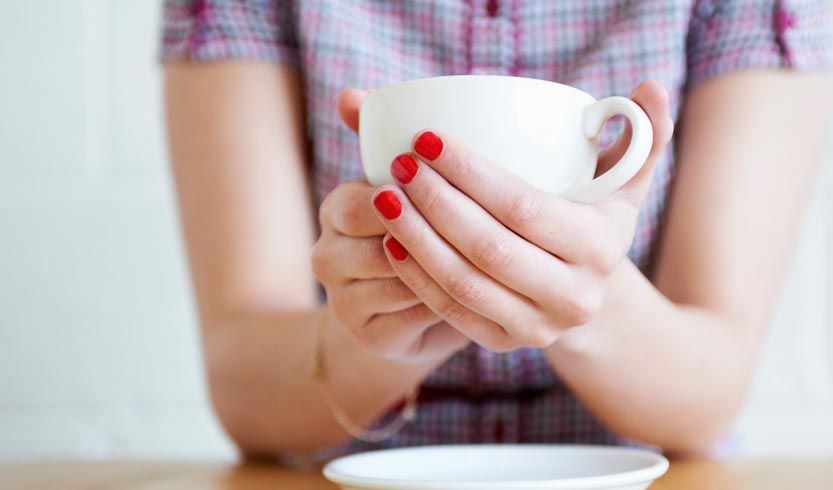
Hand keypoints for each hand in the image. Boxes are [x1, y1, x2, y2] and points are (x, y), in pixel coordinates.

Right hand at [310, 89, 468, 361]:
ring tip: (497, 261)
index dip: (410, 199)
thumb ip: (386, 133)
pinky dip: (445, 305)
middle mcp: (327, 256)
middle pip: (379, 246)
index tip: (457, 190)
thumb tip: (350, 95)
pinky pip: (412, 320)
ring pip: (400, 284)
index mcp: (336, 209)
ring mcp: (344, 302)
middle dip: (434, 237)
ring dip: (446, 271)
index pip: (360, 201)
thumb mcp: (413, 180)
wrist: (412, 302)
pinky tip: (483, 294)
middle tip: (493, 228)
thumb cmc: (424, 228)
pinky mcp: (370, 338)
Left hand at [370, 81, 673, 350]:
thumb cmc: (593, 218)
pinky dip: (416, 276)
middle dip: (435, 201)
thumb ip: (640, 132)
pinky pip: (452, 311)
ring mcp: (539, 328)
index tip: (427, 138)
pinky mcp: (504, 344)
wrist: (587, 294)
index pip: (524, 207)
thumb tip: (651, 86)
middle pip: (489, 247)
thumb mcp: (623, 180)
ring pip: (464, 283)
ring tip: (383, 196)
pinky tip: (390, 240)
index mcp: (602, 246)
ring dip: (416, 237)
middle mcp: (576, 296)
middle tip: (399, 163)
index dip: (471, 173)